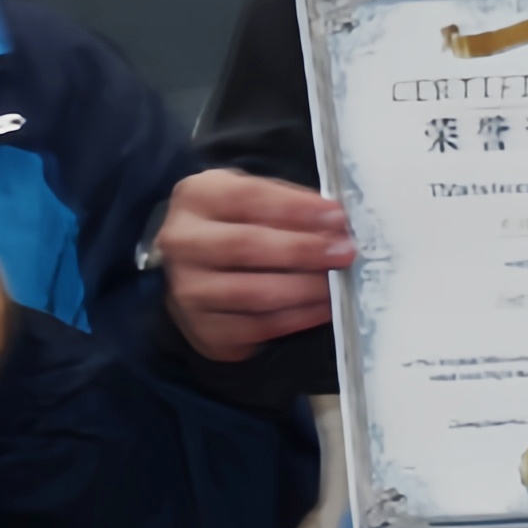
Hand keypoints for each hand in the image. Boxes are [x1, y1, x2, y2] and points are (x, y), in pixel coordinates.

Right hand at [161, 167, 352, 361]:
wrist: (195, 271)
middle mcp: (182, 244)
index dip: (296, 208)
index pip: (247, 198)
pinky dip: (298, 318)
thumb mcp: (250, 197)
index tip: (337, 217)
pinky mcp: (206, 331)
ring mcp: (188, 291)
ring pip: (254, 292)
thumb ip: (287, 202)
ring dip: (305, 289)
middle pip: (246, 246)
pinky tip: (324, 307)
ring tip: (339, 283)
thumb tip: (335, 222)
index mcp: (195, 198)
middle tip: (345, 253)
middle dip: (303, 250)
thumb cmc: (235, 224)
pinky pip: (259, 327)